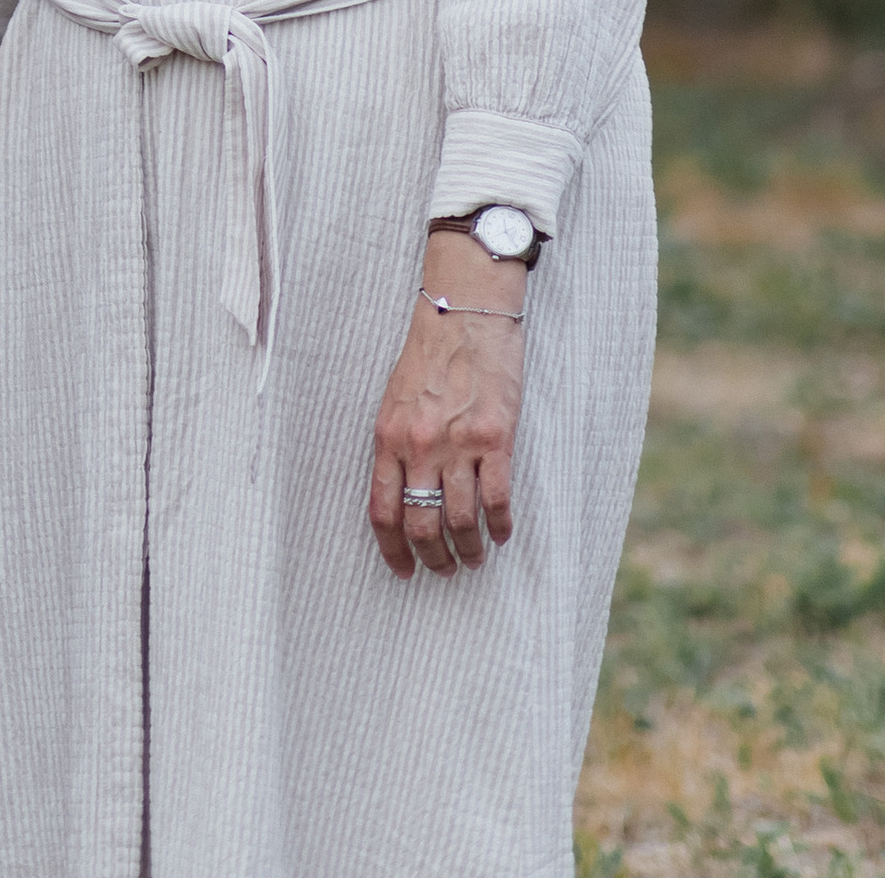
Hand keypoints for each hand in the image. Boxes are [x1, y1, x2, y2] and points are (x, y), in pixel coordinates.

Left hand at [368, 241, 525, 576]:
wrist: (465, 312)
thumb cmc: (429, 354)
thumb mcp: (395, 399)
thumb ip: (396, 445)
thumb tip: (401, 495)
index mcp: (388, 436)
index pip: (382, 510)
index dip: (393, 549)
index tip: (403, 571)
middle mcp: (420, 445)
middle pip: (421, 524)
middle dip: (433, 558)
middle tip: (445, 570)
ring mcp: (458, 443)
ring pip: (460, 521)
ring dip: (469, 550)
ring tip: (475, 558)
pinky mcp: (495, 438)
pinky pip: (497, 500)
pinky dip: (500, 526)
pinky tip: (502, 534)